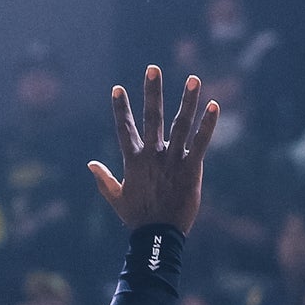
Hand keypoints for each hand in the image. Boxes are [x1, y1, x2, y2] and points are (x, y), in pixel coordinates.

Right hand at [88, 67, 216, 234]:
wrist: (158, 236)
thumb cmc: (137, 218)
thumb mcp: (116, 197)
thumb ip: (104, 178)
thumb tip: (90, 164)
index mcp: (134, 160)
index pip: (124, 128)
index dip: (120, 108)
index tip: (117, 88)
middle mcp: (152, 155)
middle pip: (152, 118)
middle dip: (152, 92)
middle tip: (152, 68)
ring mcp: (173, 160)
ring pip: (180, 125)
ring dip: (187, 101)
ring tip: (193, 79)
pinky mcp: (192, 169)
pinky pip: (201, 143)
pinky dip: (208, 125)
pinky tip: (214, 106)